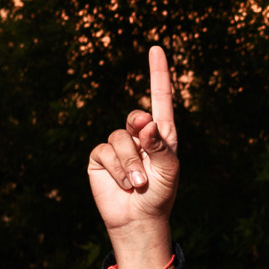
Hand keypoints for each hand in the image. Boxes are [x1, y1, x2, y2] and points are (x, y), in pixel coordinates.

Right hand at [86, 45, 181, 268]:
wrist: (139, 219)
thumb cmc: (160, 195)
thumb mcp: (168, 169)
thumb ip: (159, 145)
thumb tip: (145, 121)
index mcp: (162, 134)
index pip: (161, 98)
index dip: (158, 73)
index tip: (157, 48)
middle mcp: (139, 135)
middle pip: (135, 116)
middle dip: (140, 130)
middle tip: (145, 145)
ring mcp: (118, 145)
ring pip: (119, 138)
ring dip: (130, 163)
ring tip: (139, 184)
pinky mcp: (100, 157)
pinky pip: (104, 152)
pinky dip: (116, 170)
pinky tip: (124, 184)